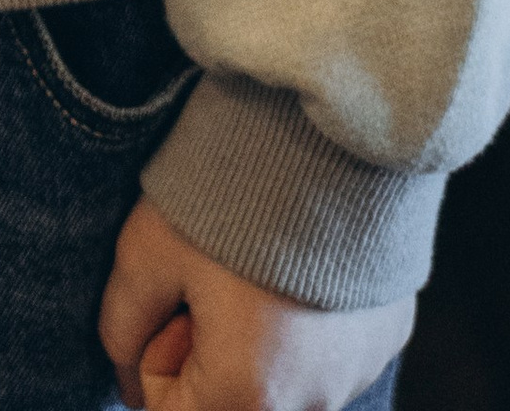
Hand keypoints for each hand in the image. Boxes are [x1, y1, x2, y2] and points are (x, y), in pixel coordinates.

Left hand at [99, 199, 413, 410]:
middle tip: (210, 274)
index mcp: (249, 397)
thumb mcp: (144, 254)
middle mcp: (314, 402)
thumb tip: (128, 373)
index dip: (155, 352)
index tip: (173, 295)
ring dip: (253, 338)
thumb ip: (121, 331)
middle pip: (229, 400)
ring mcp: (358, 372)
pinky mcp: (387, 336)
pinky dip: (303, 321)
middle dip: (204, 348)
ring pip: (278, 377)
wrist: (327, 126)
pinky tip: (296, 257)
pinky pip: (326, 351)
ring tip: (255, 259)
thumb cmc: (229, 193)